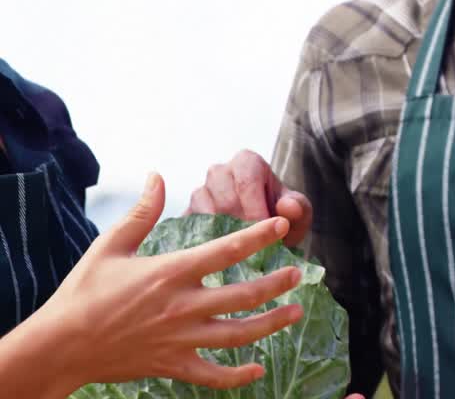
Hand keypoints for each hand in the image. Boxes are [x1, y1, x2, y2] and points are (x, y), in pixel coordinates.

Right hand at [27, 173, 303, 393]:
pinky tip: (258, 368)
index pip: (227, 250)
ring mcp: (180, 339)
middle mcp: (182, 306)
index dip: (259, 235)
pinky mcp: (172, 365)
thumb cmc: (83, 292)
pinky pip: (213, 374)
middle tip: (298, 273)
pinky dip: (238, 375)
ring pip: (238, 334)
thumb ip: (142, 213)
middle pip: (244, 294)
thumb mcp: (109, 246)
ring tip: (295, 313)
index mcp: (171, 272)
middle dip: (276, 284)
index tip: (282, 224)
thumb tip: (157, 176)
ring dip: (271, 324)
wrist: (59, 345)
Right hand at [187, 149, 312, 246]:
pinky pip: (190, 229)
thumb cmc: (282, 217)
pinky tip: (220, 259)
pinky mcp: (186, 215)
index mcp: (247, 162)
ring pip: (205, 214)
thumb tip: (288, 207)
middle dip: (240, 225)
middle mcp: (219, 172)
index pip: (247, 182)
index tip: (266, 234)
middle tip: (254, 248)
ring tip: (240, 255)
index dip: (256, 209)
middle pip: (224, 198)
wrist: (264, 233)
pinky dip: (205, 244)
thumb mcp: (298, 213)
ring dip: (223, 236)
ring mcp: (199, 192)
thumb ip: (298, 208)